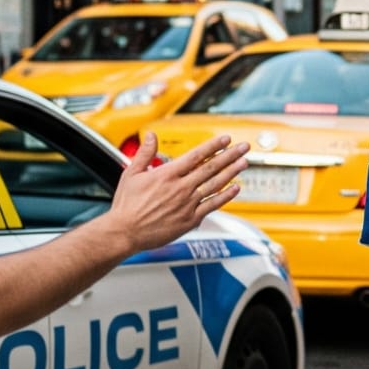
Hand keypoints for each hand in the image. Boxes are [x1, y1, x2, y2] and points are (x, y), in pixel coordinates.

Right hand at [108, 131, 248, 253]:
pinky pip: (212, 205)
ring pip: (215, 184)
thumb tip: (152, 136)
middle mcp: (180, 187)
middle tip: (243, 147)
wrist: (125, 232)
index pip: (196, 155)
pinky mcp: (190, 219)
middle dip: (230, 155)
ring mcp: (187, 204)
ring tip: (244, 162)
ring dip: (232, 172)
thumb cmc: (126, 205)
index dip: (213, 146)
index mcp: (167, 174)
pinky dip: (225, 196)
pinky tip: (235, 188)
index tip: (226, 139)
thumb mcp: (131, 173)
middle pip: (211, 167)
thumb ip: (144, 153)